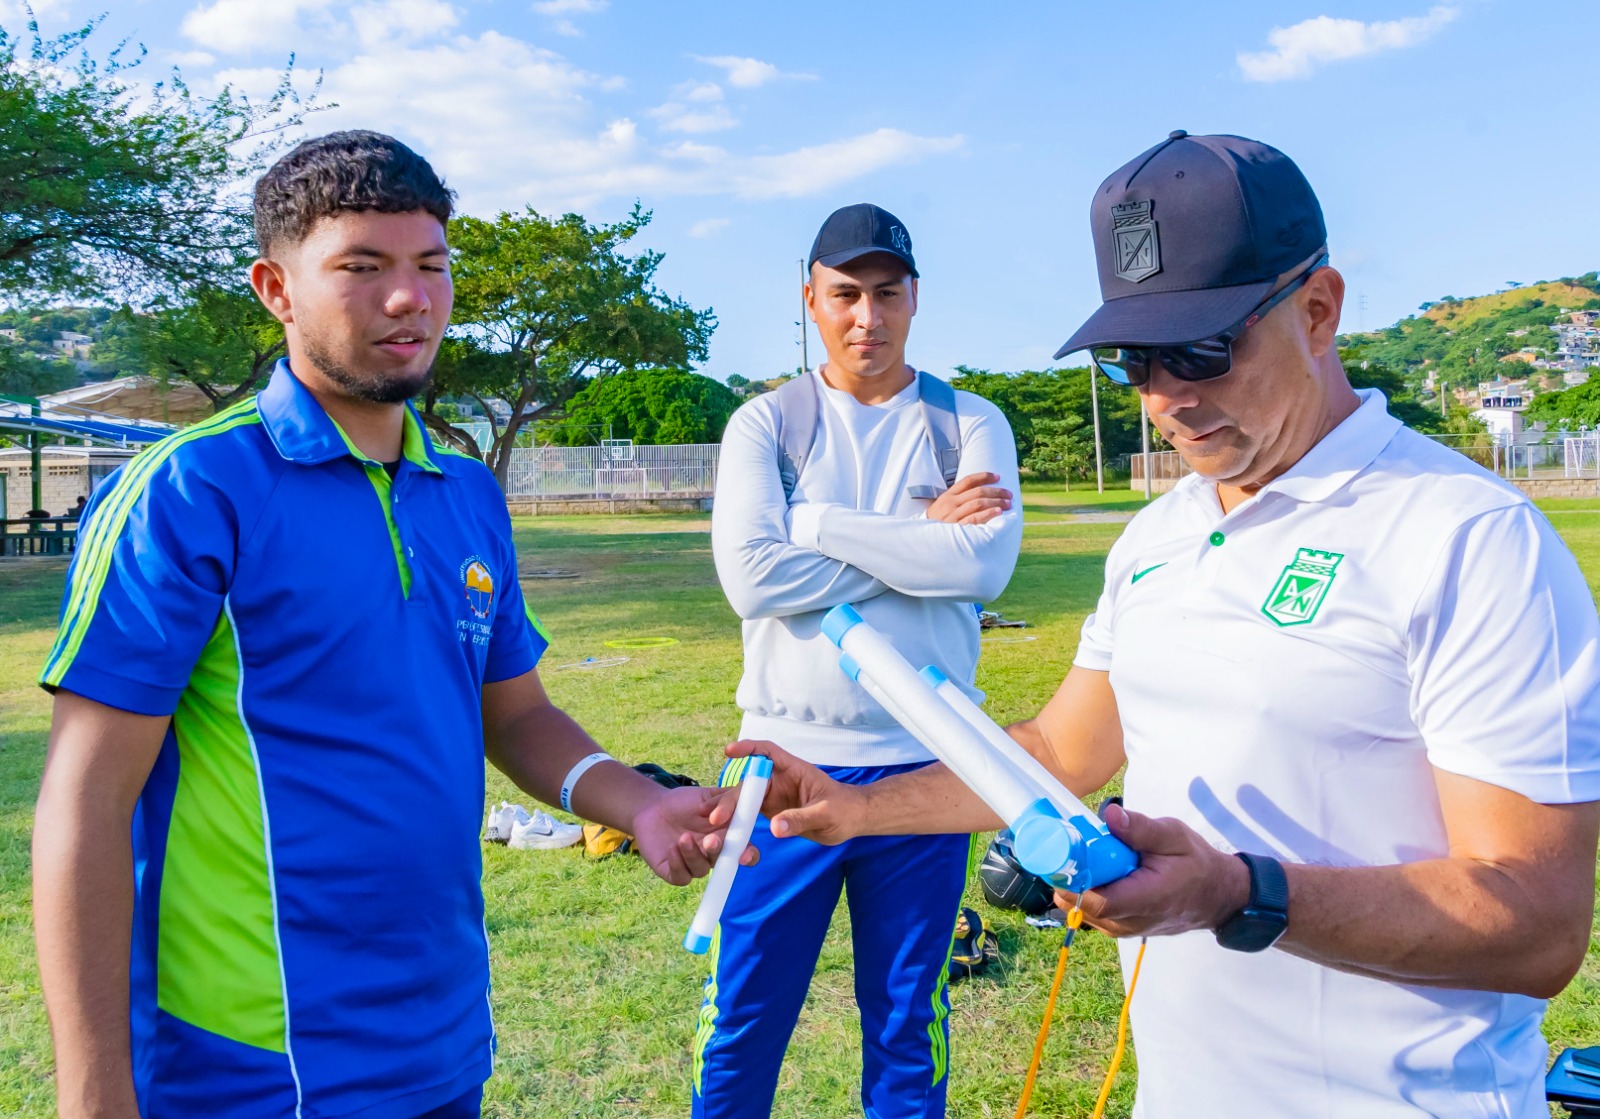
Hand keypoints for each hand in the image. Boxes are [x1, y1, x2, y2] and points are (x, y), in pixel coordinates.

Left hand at [630, 784, 756, 885]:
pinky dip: (678, 864)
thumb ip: (728, 798)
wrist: (653, 807)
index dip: (749, 855)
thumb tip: (741, 804)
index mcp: (727, 837)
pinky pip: (681, 877)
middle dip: (718, 852)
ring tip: (683, 837)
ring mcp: (694, 864)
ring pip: (701, 870)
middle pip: (724, 862)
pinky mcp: (674, 872)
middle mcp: (713, 854)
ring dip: (693, 855)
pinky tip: (672, 848)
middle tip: (710, 840)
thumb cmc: (684, 802)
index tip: (744, 854)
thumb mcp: (708, 795)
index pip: (746, 851)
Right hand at [717, 739, 866, 844]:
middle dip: (731, 797)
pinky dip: (737, 822)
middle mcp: (780, 780)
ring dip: (730, 810)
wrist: (851, 821)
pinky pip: (750, 814)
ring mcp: (774, 796)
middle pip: (749, 782)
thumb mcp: (825, 814)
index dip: (748, 749)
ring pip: (745, 799)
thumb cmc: (844, 809)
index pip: (767, 752)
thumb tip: (775, 827)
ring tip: (713, 825)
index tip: (729, 752)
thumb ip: (801, 819)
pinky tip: (724, 833)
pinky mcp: (772, 811)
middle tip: (716, 816)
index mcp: (794, 770)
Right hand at [926, 472, 1011, 525]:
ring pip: (978, 503)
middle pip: (977, 492)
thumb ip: (958, 499)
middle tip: (1009, 494)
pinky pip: (975, 518)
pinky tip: (998, 512)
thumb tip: (980, 494)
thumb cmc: (937, 522)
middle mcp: (951, 503)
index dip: (984, 476)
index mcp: (948, 495)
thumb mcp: (943, 506)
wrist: (923, 539)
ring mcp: (953, 515)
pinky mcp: (956, 528)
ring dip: (996, 502)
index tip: (998, 476)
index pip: (968, 480)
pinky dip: (988, 514)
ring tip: (1007, 503)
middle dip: (996, 491)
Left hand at [1054, 803, 1249, 937]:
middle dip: (1069, 875)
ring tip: (1087, 855)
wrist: (1216, 895)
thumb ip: (1141, 829)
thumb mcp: (1175, 836)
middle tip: (1071, 844)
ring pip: (1080, 910)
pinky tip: (1096, 869)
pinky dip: (1085, 890)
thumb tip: (1110, 815)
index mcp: (1144, 900)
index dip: (1072, 878)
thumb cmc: (1196, 863)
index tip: (1062, 850)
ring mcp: (1121, 928)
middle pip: (1079, 905)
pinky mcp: (1118, 927)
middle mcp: (1128, 922)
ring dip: (1076, 883)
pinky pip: (1090, 911)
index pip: (1096, 900)